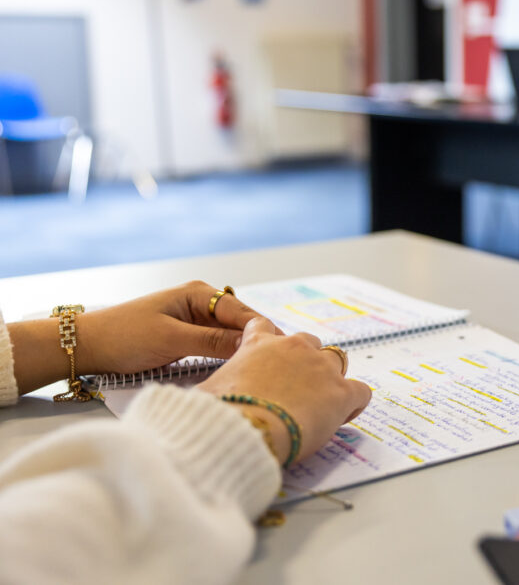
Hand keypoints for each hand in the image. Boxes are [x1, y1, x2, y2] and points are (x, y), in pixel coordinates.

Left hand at [9, 280, 281, 394]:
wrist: (88, 347)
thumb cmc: (126, 337)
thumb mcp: (173, 341)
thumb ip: (213, 342)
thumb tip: (252, 345)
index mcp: (200, 293)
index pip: (242, 312)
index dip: (264, 331)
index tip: (285, 351)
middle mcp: (202, 302)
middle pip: (240, 324)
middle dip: (257, 341)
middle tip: (280, 365)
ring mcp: (195, 320)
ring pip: (229, 336)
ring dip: (242, 351)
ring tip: (265, 370)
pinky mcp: (188, 336)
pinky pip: (217, 345)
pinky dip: (227, 356)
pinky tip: (240, 370)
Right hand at [195, 317, 371, 464]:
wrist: (242, 432)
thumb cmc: (217, 414)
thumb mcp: (206, 393)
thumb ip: (211, 388)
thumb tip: (196, 400)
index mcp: (258, 343)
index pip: (264, 327)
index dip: (268, 341)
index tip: (269, 360)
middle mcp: (293, 347)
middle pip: (308, 343)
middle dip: (304, 361)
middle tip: (295, 388)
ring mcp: (321, 368)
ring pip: (337, 361)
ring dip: (330, 377)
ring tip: (321, 402)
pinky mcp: (342, 392)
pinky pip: (361, 391)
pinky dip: (354, 402)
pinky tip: (344, 415)